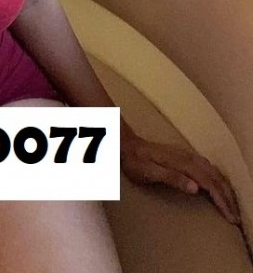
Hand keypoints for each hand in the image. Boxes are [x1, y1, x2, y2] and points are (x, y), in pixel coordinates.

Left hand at [121, 133, 240, 225]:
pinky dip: (218, 178)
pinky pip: (208, 167)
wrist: (126, 144)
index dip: (221, 200)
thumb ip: (172, 178)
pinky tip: (218, 185)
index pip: (209, 183)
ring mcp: (186, 154)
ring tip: (230, 204)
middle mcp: (187, 157)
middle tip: (234, 216)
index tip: (229, 217)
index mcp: (182, 163)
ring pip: (213, 171)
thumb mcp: (149, 172)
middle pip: (215, 177)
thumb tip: (196, 188)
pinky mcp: (183, 155)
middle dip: (227, 196)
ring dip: (224, 188)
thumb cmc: (135, 162)